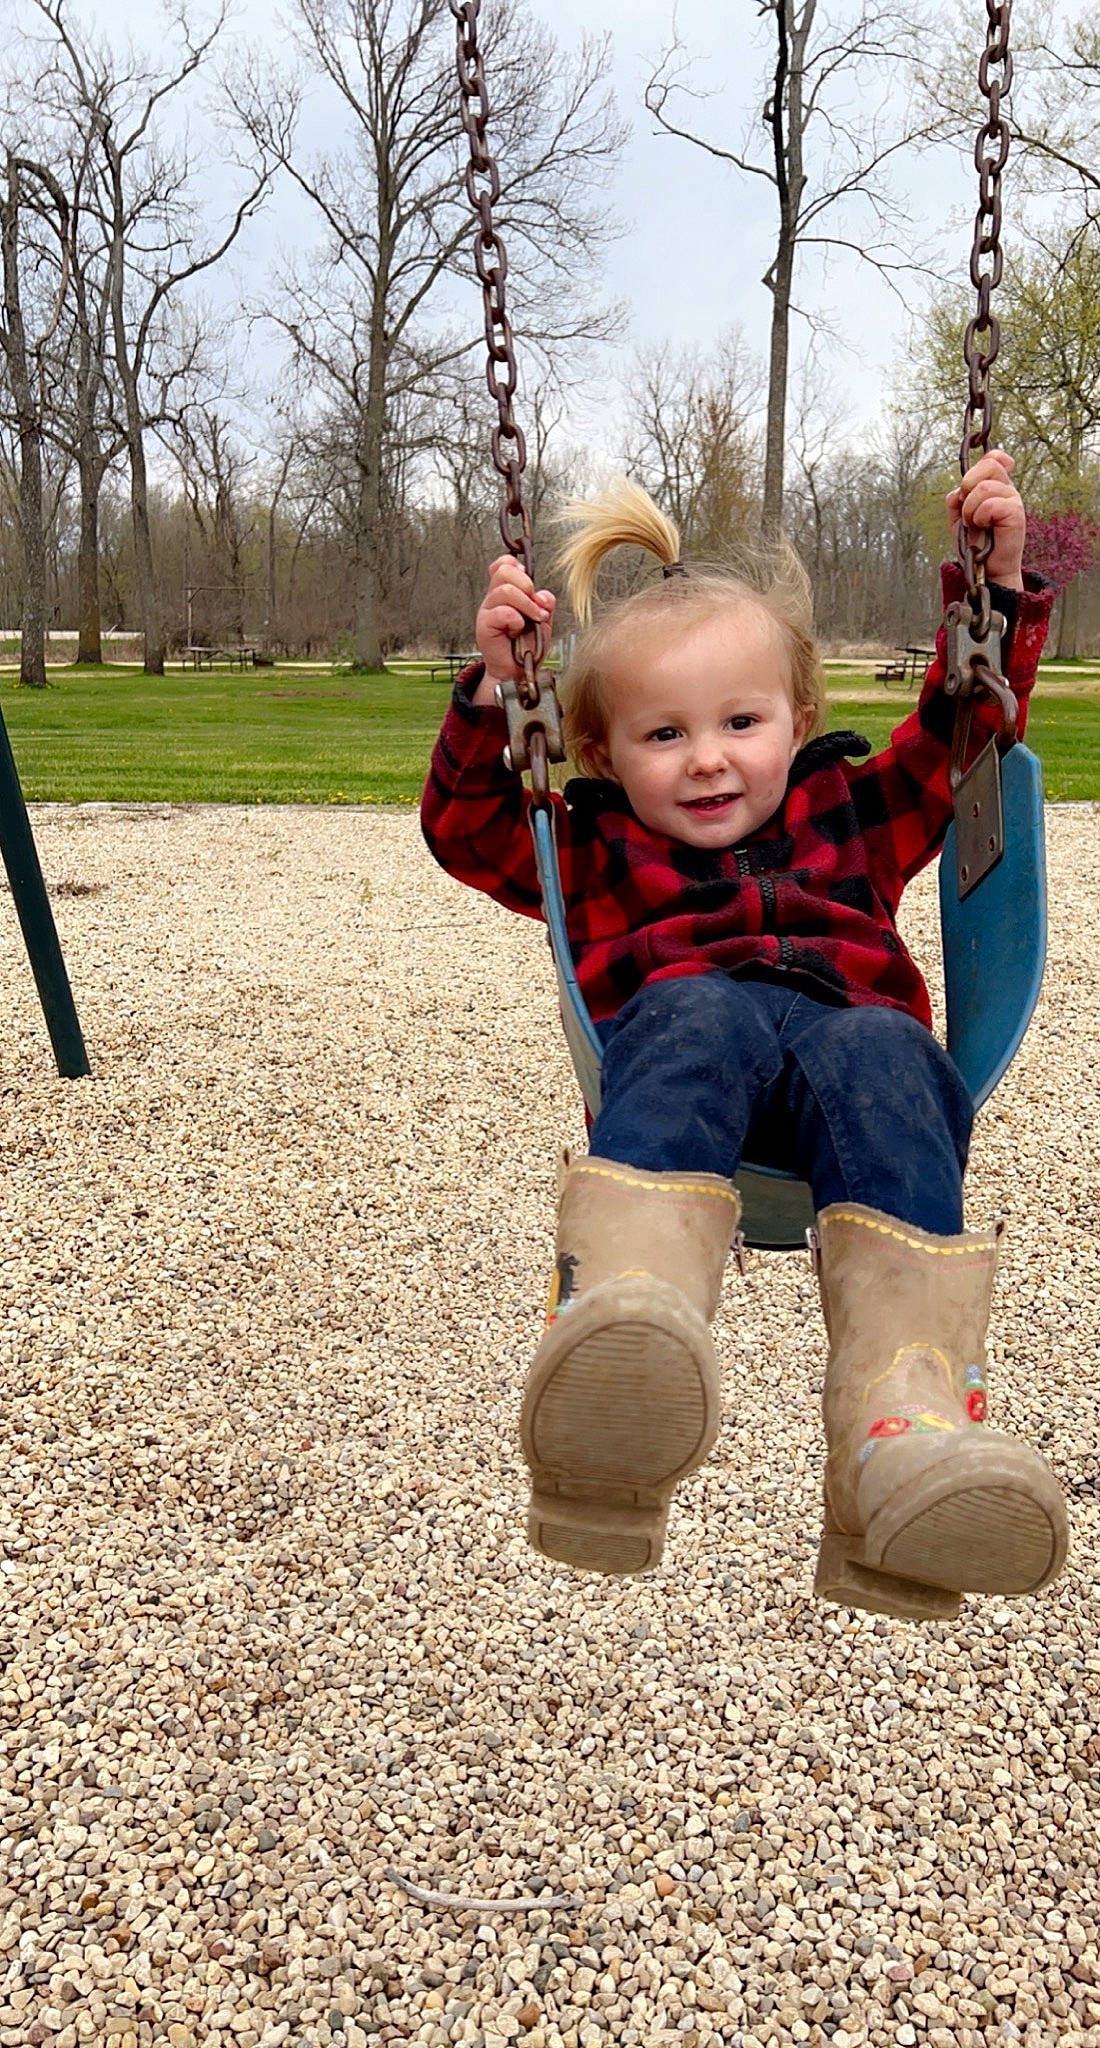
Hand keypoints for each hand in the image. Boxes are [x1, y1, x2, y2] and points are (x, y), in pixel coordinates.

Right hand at [474, 556, 555, 690]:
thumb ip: (545, 602)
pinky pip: (504, 612)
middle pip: (505, 571)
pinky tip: (516, 631)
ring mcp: (487, 610)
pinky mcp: (484, 625)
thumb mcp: (543, 619)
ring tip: (534, 620)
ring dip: (527, 605)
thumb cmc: (528, 646)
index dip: (517, 566)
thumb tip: (543, 595)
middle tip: (536, 605)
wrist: (518, 671)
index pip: (504, 564)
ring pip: (506, 591)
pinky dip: (516, 621)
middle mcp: (494, 597)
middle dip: (527, 585)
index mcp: (506, 591)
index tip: (530, 584)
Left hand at [946, 449, 1024, 589]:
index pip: (995, 458)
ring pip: (984, 487)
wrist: (986, 571)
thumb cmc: (975, 546)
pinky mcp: (1016, 515)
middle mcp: (1007, 491)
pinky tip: (984, 527)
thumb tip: (959, 489)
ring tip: (974, 523)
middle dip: (969, 485)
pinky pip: (991, 504)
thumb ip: (956, 499)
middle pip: (990, 464)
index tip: (971, 482)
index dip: (984, 460)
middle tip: (967, 509)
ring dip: (970, 508)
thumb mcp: (958, 519)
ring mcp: (1014, 501)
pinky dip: (980, 517)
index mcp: (995, 488)